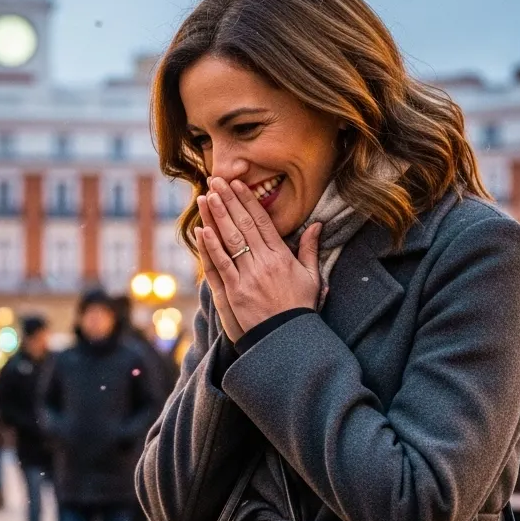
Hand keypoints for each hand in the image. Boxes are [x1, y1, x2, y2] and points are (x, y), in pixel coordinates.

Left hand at [195, 176, 321, 335]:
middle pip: (243, 225)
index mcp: (282, 257)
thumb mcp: (312, 277)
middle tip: (216, 180)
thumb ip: (311, 250)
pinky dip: (210, 247)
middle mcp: (264, 263)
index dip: (248, 201)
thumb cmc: (300, 309)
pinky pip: (219, 265)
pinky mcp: (234, 293)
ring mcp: (247, 278)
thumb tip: (317, 225)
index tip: (238, 184)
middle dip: (229, 201)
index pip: (263, 221)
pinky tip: (202, 230)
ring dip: (216, 217)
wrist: (287, 339)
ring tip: (206, 197)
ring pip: (229, 241)